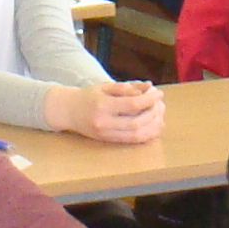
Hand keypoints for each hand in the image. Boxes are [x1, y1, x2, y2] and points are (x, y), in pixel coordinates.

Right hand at [48, 80, 164, 144]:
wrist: (68, 111)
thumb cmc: (88, 96)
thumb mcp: (105, 86)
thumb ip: (127, 87)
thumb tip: (148, 87)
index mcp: (102, 105)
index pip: (131, 105)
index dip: (149, 100)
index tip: (159, 93)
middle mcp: (104, 123)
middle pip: (136, 122)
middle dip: (153, 112)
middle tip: (160, 103)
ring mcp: (106, 134)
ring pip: (136, 134)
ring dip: (153, 125)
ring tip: (160, 113)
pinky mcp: (108, 141)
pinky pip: (132, 140)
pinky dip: (147, 134)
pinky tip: (155, 125)